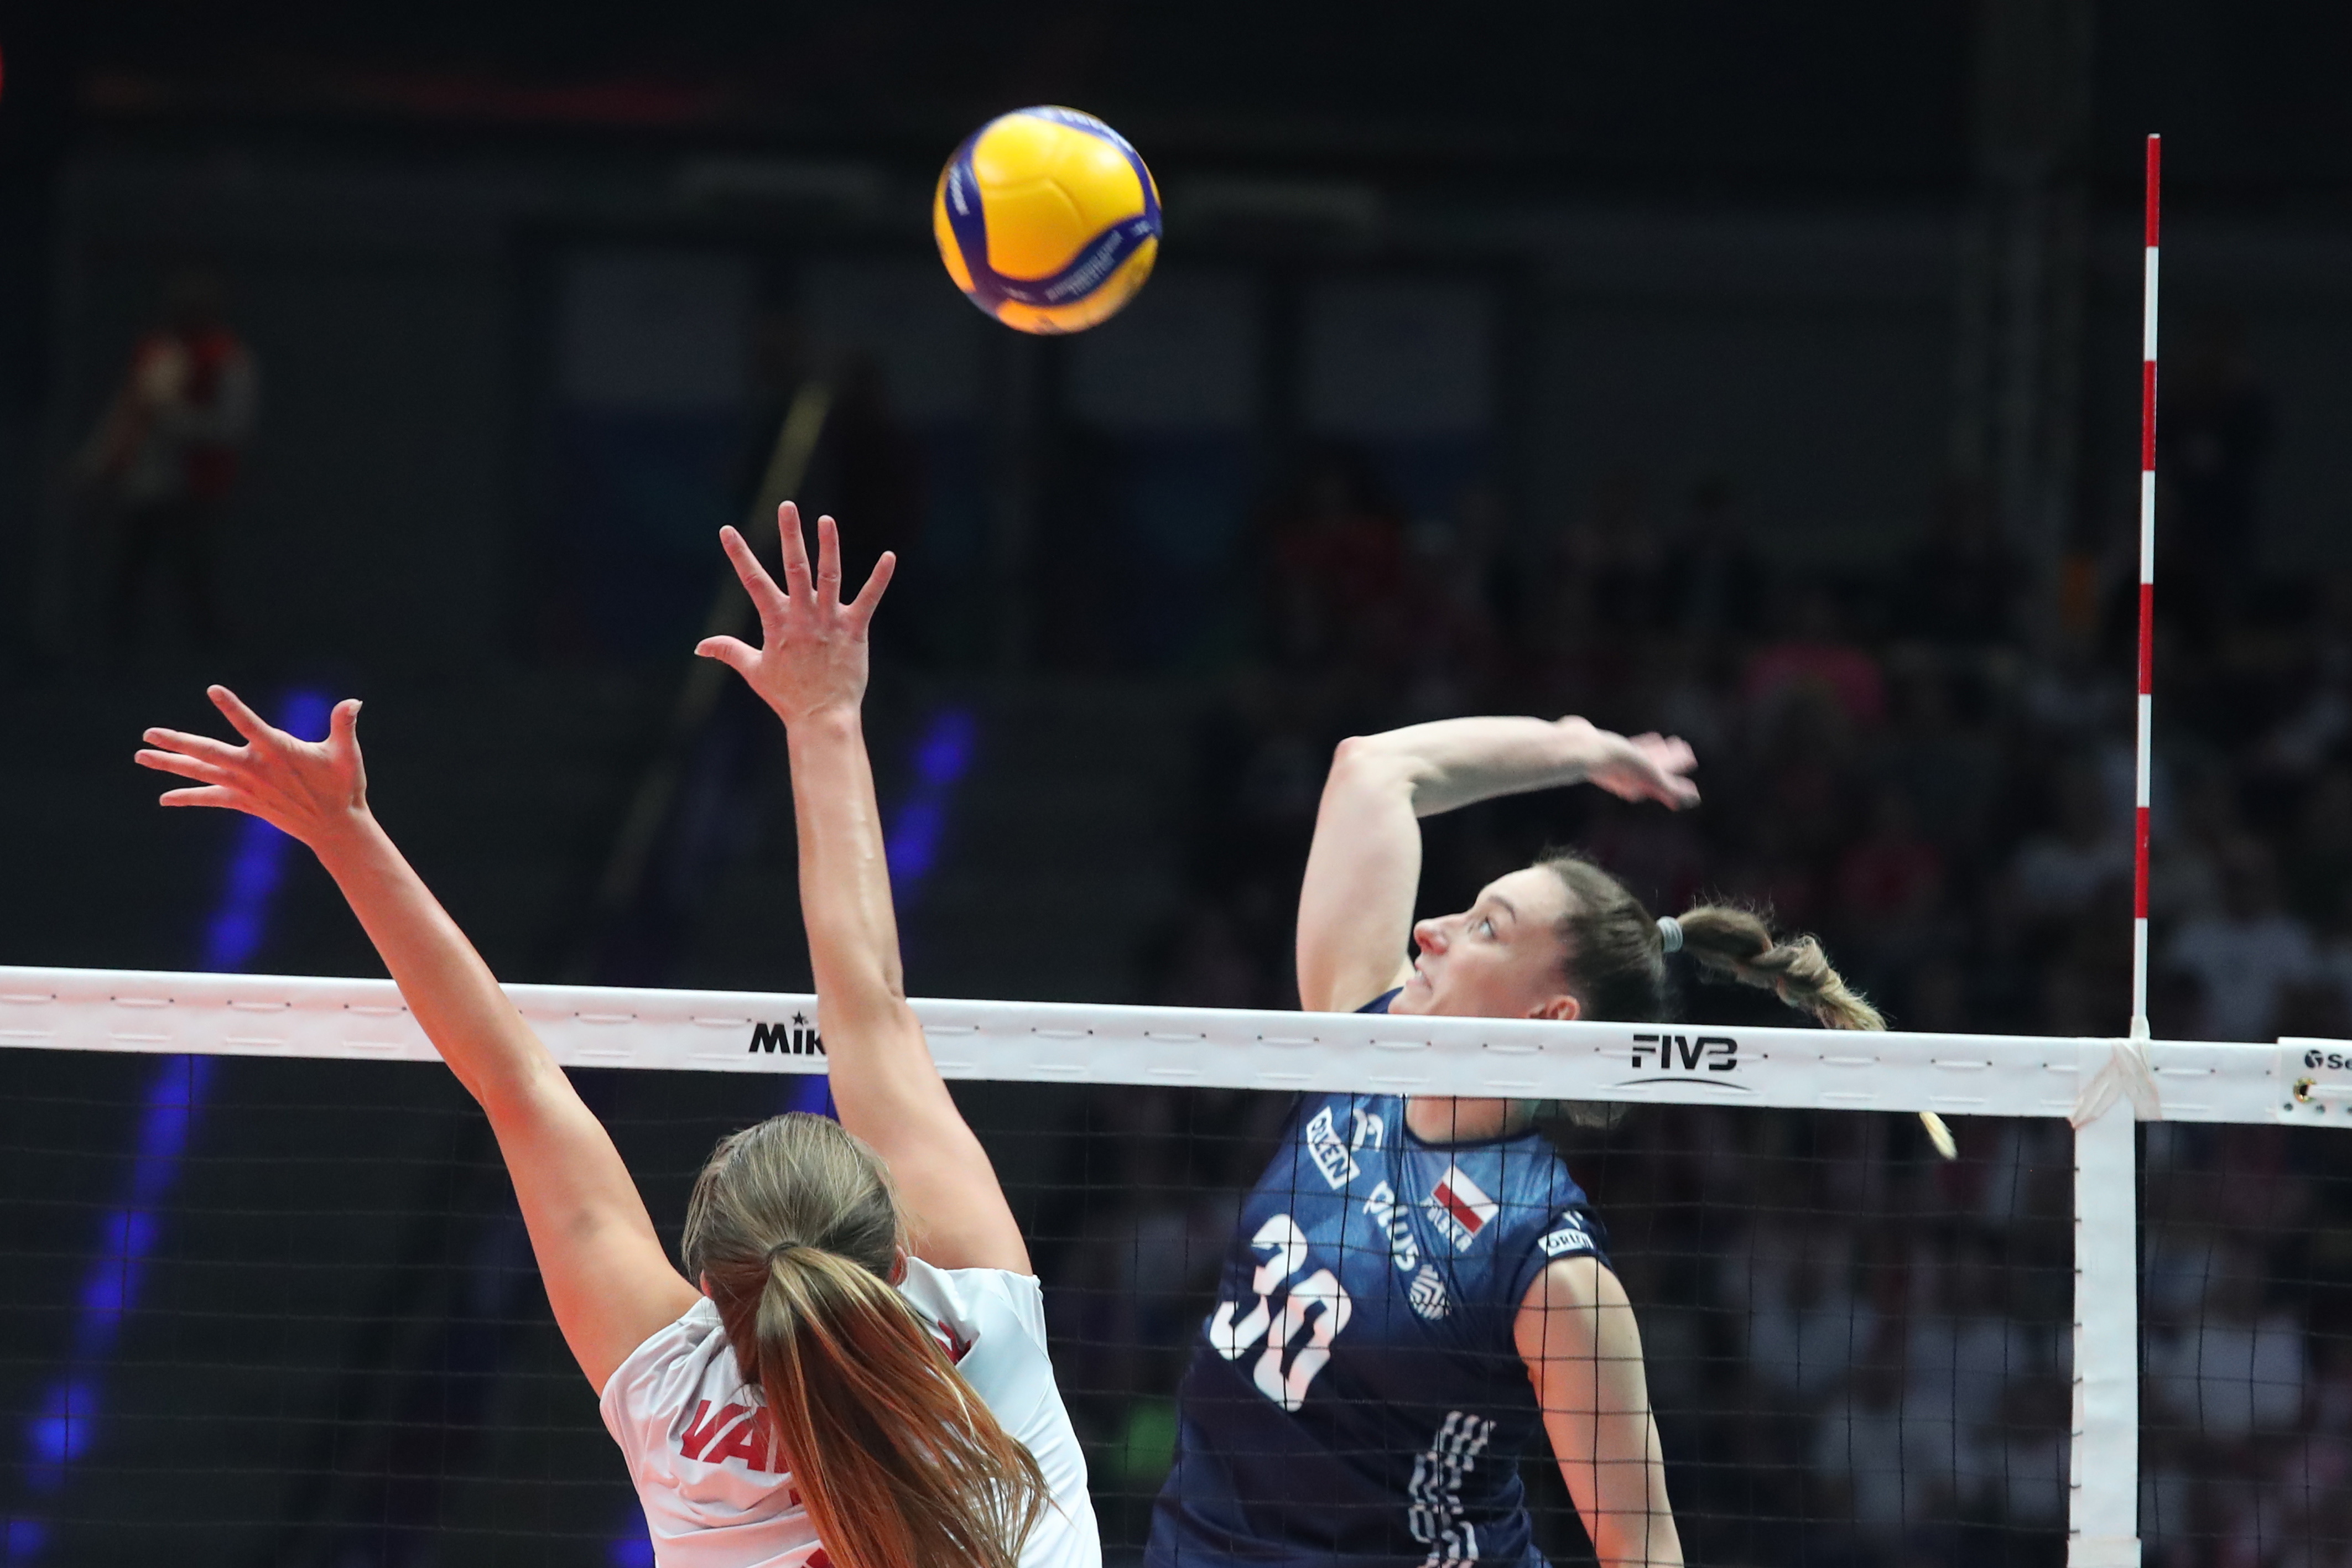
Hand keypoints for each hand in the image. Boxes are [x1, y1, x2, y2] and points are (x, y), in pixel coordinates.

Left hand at [136, 686, 371, 849]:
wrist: (335, 827)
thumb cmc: (343, 786)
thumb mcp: (346, 754)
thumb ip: (343, 725)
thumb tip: (354, 701)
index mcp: (279, 751)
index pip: (250, 725)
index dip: (232, 708)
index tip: (213, 690)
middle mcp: (256, 770)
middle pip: (209, 752)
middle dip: (177, 742)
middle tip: (148, 733)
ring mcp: (247, 787)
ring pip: (202, 773)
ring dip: (170, 764)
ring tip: (141, 756)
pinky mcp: (246, 802)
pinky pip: (212, 798)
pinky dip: (188, 797)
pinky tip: (164, 798)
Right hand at [697, 503, 893, 725]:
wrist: (822, 717)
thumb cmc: (788, 696)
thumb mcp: (754, 671)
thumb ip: (729, 651)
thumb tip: (699, 647)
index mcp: (777, 623)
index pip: (753, 581)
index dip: (739, 555)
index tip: (726, 530)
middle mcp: (803, 616)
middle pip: (794, 568)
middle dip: (790, 535)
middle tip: (787, 506)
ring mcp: (829, 621)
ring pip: (829, 576)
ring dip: (829, 547)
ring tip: (826, 520)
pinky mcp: (855, 630)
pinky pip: (869, 599)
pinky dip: (879, 578)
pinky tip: (889, 557)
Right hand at [1560, 718, 1699, 809]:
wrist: (1582, 749)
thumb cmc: (1617, 763)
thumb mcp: (1650, 776)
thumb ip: (1671, 788)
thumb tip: (1695, 798)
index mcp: (1638, 785)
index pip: (1665, 777)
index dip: (1678, 767)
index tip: (1691, 759)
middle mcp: (1627, 777)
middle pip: (1656, 767)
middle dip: (1670, 759)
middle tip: (1684, 748)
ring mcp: (1616, 763)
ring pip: (1643, 756)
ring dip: (1657, 751)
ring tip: (1665, 741)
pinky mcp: (1607, 748)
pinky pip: (1631, 746)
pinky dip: (1643, 743)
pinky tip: (1649, 737)